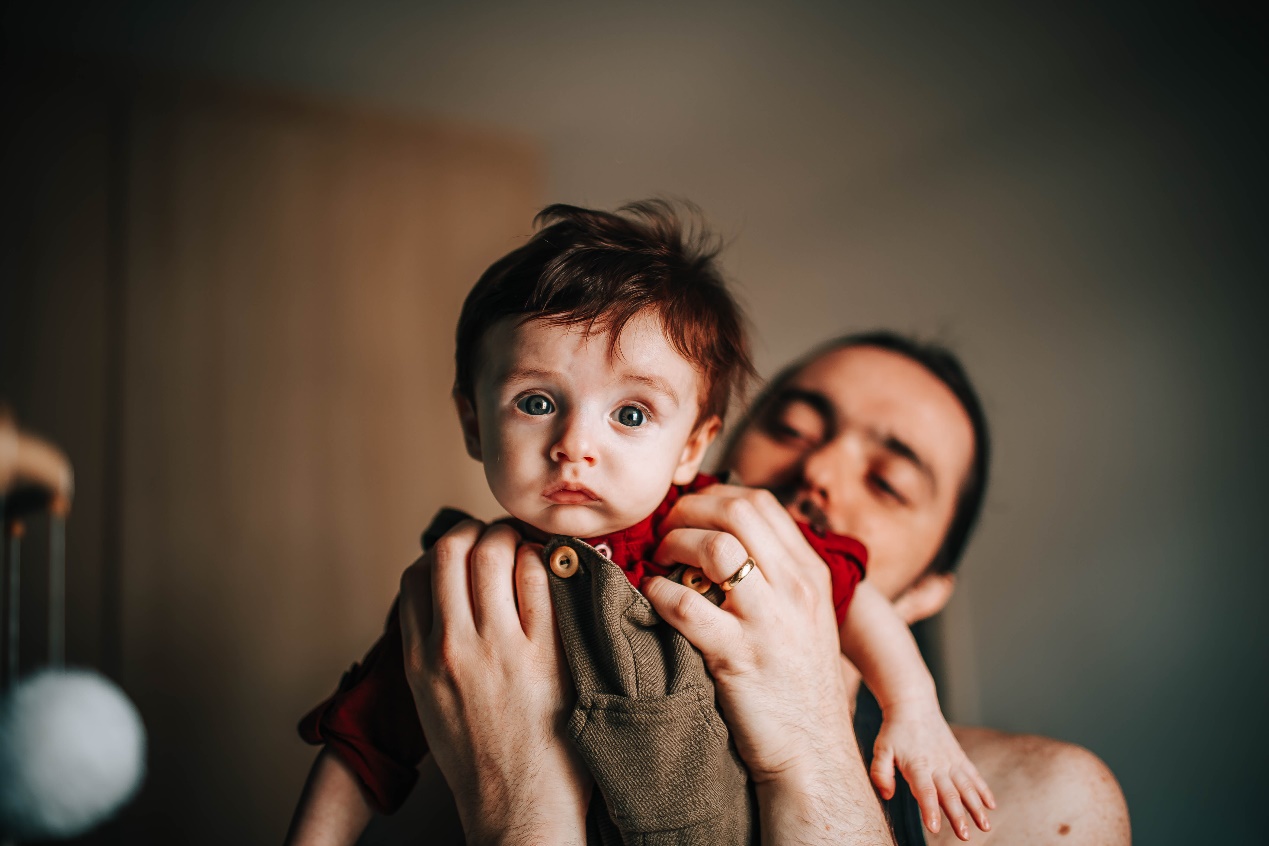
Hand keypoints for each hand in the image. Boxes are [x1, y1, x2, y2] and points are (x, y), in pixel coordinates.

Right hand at [398, 520, 590, 845]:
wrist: (517, 809)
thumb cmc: (479, 760)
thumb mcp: (432, 702)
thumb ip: (431, 649)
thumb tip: (445, 600)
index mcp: (419, 659)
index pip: (417, 573)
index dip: (444, 549)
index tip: (466, 550)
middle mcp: (452, 646)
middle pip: (452, 549)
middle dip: (476, 530)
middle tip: (499, 536)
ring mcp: (499, 648)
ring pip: (495, 553)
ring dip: (512, 538)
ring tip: (527, 547)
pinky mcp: (544, 654)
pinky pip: (540, 579)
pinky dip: (544, 561)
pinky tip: (553, 571)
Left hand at [641, 485, 892, 843]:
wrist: (813, 753)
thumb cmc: (796, 683)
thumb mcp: (805, 617)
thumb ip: (776, 574)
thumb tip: (727, 535)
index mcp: (811, 575)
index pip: (761, 504)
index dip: (714, 496)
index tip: (688, 511)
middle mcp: (796, 590)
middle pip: (737, 512)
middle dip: (689, 511)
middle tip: (666, 529)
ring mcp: (769, 623)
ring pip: (716, 548)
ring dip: (674, 545)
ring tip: (658, 561)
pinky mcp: (738, 657)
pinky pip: (687, 606)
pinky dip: (659, 592)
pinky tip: (652, 596)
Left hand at [871, 699, 995, 840]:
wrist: (914, 705)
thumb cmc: (895, 730)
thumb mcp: (881, 749)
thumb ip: (880, 772)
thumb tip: (887, 795)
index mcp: (917, 765)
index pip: (925, 791)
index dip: (930, 810)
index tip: (935, 828)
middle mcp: (937, 764)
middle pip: (950, 793)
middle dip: (958, 816)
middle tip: (964, 836)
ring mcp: (951, 761)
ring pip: (967, 787)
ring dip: (977, 807)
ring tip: (985, 826)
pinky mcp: (959, 757)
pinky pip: (974, 775)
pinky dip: (983, 790)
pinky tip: (992, 806)